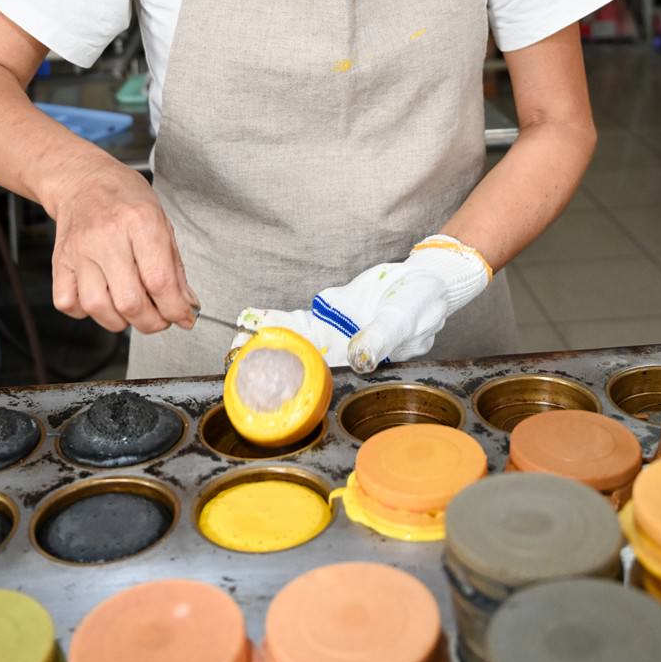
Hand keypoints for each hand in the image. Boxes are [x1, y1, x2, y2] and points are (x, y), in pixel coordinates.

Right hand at [50, 160, 197, 334]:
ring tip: (131, 309)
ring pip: (98, 308)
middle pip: (130, 301)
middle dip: (151, 322)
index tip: (183, 316)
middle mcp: (107, 236)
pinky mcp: (59, 262)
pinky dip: (86, 312)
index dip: (175, 309)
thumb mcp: (161, 220)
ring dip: (120, 321)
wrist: (83, 180)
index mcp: (140, 221)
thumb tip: (185, 305)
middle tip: (159, 317)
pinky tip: (101, 297)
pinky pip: (68, 304)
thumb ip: (174, 266)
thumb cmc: (124, 197)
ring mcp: (79, 251)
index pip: (160, 280)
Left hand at [234, 235, 490, 372]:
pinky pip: (300, 319)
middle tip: (234, 364)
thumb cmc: (423, 304)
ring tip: (233, 343)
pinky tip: (251, 321)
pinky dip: (277, 320)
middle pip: (301, 364)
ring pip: (295, 343)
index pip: (324, 377)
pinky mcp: (331, 310)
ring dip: (265, 343)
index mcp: (362, 362)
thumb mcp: (406, 317)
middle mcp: (345, 353)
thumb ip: (382, 337)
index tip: (268, 382)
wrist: (427, 278)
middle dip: (268, 366)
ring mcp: (335, 332)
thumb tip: (359, 359)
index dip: (296, 381)